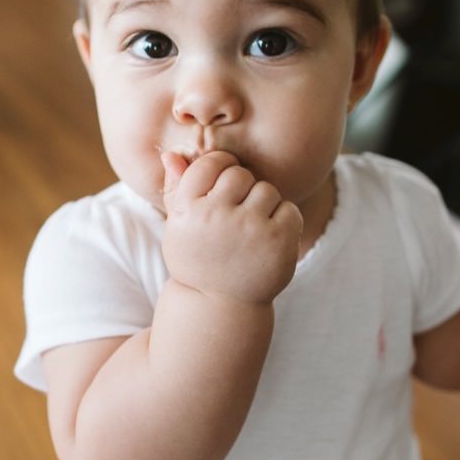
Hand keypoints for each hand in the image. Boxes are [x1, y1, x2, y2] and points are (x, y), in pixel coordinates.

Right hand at [160, 150, 302, 303]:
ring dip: (263, 206)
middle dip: (242, 191)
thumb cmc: (198, 260)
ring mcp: (249, 228)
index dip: (219, 170)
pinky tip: (269, 240)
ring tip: (251, 231)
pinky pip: (289, 209)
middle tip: (236, 216)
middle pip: (240, 175)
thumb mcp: (178, 228)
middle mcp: (216, 216)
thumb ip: (177, 189)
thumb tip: (171, 154)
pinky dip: (284, 222)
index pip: (210, 163)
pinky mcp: (278, 241)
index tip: (220, 189)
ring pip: (267, 190)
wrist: (219, 306)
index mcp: (188, 209)